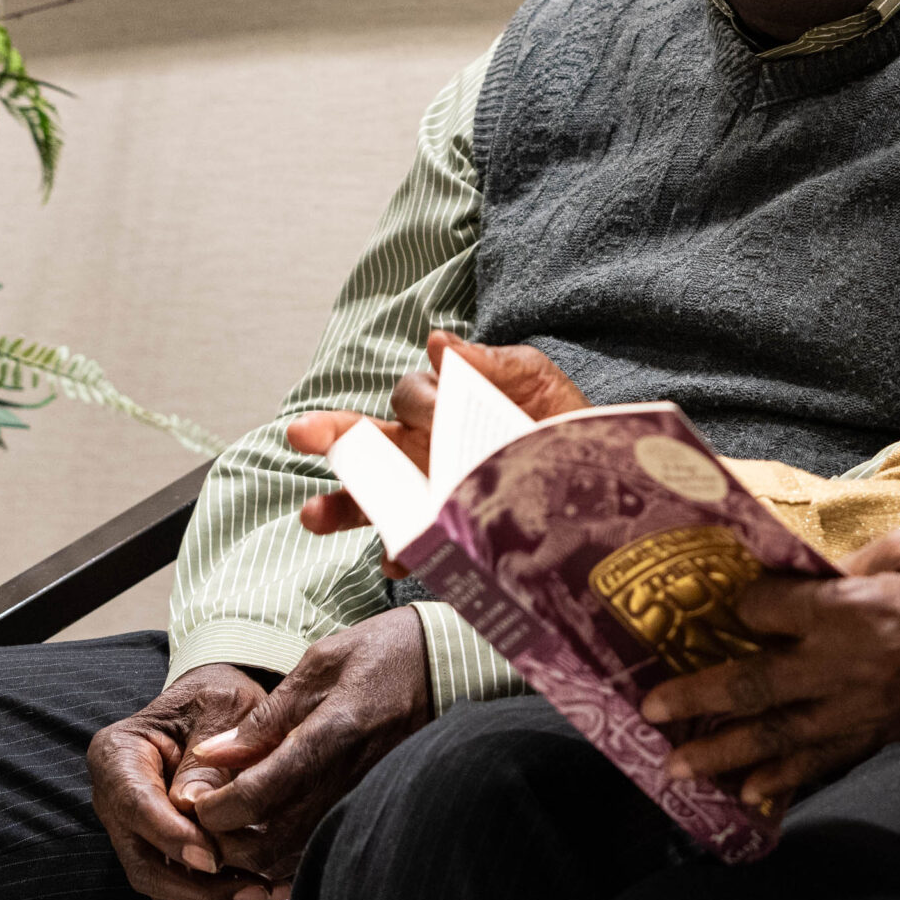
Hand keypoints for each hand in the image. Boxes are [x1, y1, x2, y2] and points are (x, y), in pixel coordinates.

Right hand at [87, 663, 287, 899]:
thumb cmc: (218, 697)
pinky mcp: (161, 851)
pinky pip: (182, 888)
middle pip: (143, 861)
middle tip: (254, 892)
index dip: (171, 836)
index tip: (213, 859)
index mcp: (116, 755)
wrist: (219, 703)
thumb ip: (209, 755)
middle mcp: (116, 801)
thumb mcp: (222, 706)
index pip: (135, 805)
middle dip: (198, 886)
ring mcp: (135, 831)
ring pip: (162, 885)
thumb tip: (196, 807)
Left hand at [176, 607, 433, 879]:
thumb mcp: (321, 663)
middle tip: (207, 815)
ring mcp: (363, 795)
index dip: (215, 808)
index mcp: (331, 733)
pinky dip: (286, 855)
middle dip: (226, 840)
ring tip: (233, 826)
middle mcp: (348, 776)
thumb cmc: (386, 652)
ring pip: (293, 855)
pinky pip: (320, 847)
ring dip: (253, 852)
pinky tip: (271, 835)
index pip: (256, 795)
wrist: (450, 663)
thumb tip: (212, 755)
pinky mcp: (372, 803)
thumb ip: (266, 716)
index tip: (196, 798)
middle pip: (269, 842)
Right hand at [291, 331, 586, 542]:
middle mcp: (420, 451)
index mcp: (438, 410)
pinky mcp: (443, 535)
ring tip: (313, 514)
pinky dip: (402, 551)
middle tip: (303, 433)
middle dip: (332, 435)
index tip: (441, 402)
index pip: (406, 398)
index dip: (420, 400)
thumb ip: (488, 361)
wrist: (597, 471)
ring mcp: (426, 495)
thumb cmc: (554, 417)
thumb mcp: (531, 378)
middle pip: (365, 443)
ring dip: (340, 505)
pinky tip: (401, 556)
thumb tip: (438, 343)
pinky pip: (410, 547)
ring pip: (369, 499)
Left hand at [640, 529, 899, 814]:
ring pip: (778, 738)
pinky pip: (825, 760)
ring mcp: (864, 707)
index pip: (766, 610)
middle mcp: (845, 666)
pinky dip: (786, 780)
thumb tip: (811, 579)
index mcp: (849, 609)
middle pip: (754, 687)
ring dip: (723, 753)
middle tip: (650, 709)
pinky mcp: (884, 730)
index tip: (727, 598)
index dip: (741, 603)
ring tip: (679, 767)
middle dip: (697, 697)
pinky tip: (753, 794)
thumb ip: (850, 568)